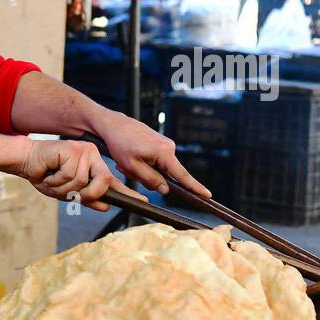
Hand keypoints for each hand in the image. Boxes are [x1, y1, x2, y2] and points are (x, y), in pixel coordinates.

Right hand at [17, 139, 143, 211]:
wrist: (26, 160)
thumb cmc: (45, 174)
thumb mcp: (67, 191)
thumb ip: (86, 198)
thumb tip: (106, 206)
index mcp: (93, 165)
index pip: (112, 181)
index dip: (126, 192)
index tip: (142, 201)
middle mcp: (92, 156)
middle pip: (102, 182)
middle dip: (85, 194)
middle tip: (67, 193)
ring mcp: (84, 151)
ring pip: (83, 182)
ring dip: (63, 187)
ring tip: (53, 179)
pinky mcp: (73, 149)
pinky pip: (70, 175)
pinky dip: (57, 180)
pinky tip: (50, 171)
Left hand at [95, 111, 210, 197]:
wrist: (113, 124)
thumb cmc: (120, 142)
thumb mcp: (132, 166)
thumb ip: (151, 180)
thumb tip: (166, 190)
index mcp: (164, 152)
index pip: (182, 175)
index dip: (195, 187)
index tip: (207, 195)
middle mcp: (169, 146)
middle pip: (165, 174)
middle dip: (147, 176)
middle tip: (128, 167)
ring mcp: (165, 143)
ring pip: (157, 168)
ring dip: (142, 169)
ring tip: (126, 159)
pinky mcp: (159, 143)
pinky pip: (154, 160)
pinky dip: (141, 162)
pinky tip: (129, 155)